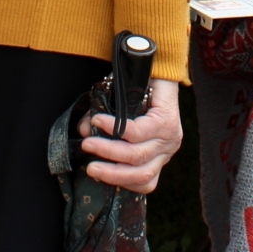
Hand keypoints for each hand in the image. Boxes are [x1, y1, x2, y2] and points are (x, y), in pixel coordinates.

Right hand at [77, 77, 181, 192]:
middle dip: (111, 173)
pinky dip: (114, 128)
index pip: (146, 182)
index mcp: (158, 156)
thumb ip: (101, 130)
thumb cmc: (138, 96)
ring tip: (89, 144)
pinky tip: (99, 122)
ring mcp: (169, 137)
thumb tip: (83, 133)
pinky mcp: (166, 121)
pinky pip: (136, 132)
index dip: (123, 183)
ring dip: (109, 151)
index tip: (100, 177)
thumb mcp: (118, 118)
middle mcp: (166, 149)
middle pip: (142, 174)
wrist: (158, 68)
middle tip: (90, 167)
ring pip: (137, 156)